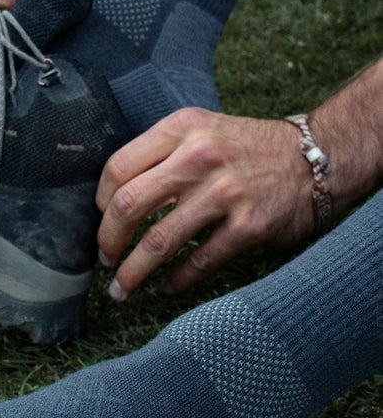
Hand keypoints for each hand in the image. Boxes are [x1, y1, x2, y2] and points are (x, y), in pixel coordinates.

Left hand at [96, 107, 314, 297]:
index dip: (100, 202)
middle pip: (127, 205)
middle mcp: (199, 158)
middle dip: (107, 241)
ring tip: (122, 288)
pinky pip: (197, 262)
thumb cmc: (248, 149)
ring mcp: (223, 193)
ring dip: (132, 272)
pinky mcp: (246, 227)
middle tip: (105, 260)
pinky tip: (167, 286)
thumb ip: (162, 154)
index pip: (118, 168)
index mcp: (182, 130)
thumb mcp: (203, 131)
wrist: (316, 158)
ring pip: (157, 241)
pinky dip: (176, 280)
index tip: (101, 220)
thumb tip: (115, 200)